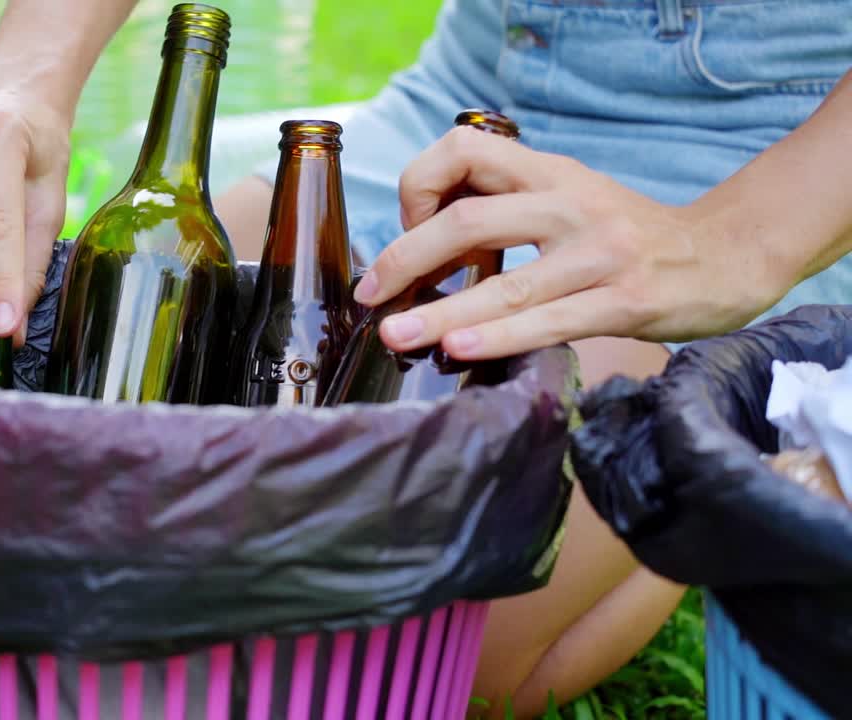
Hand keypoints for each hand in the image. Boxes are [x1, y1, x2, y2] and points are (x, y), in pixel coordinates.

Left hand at [350, 127, 788, 359]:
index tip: (404, 228)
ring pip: (505, 283)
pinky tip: (460, 349)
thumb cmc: (630, 234)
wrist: (726, 255)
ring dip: (440, 312)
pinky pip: (548, 321)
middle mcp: (570, 204)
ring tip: (394, 335)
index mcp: (550, 172)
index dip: (420, 185)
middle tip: (370, 295)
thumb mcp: (570, 198)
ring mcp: (599, 253)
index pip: (465, 149)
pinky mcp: (623, 300)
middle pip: (468, 219)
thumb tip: (425, 245)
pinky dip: (498, 336)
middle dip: (406, 257)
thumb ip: (509, 208)